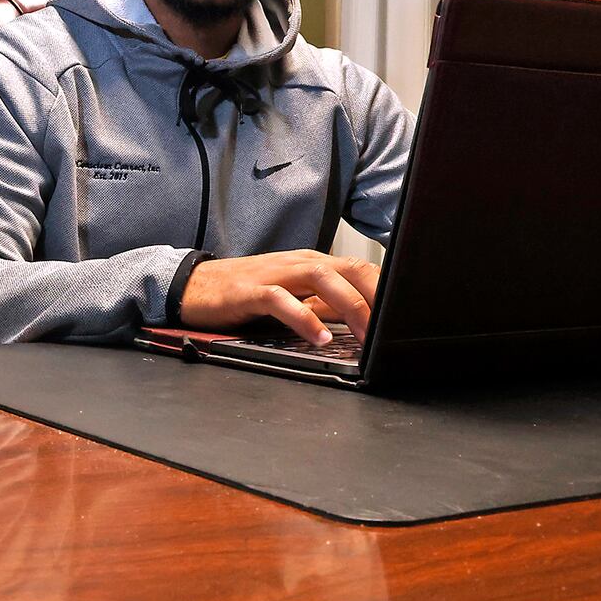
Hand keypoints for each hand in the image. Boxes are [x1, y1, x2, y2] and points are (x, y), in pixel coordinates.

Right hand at [178, 250, 379, 345]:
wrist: (194, 286)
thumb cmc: (245, 294)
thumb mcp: (293, 298)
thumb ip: (324, 306)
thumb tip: (362, 322)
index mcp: (312, 263)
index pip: (361, 270)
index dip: (387, 290)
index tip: (406, 316)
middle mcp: (298, 262)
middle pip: (349, 270)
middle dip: (377, 297)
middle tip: (395, 328)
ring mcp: (274, 274)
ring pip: (322, 278)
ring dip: (350, 306)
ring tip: (367, 336)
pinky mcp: (250, 291)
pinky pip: (282, 300)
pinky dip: (304, 318)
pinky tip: (319, 337)